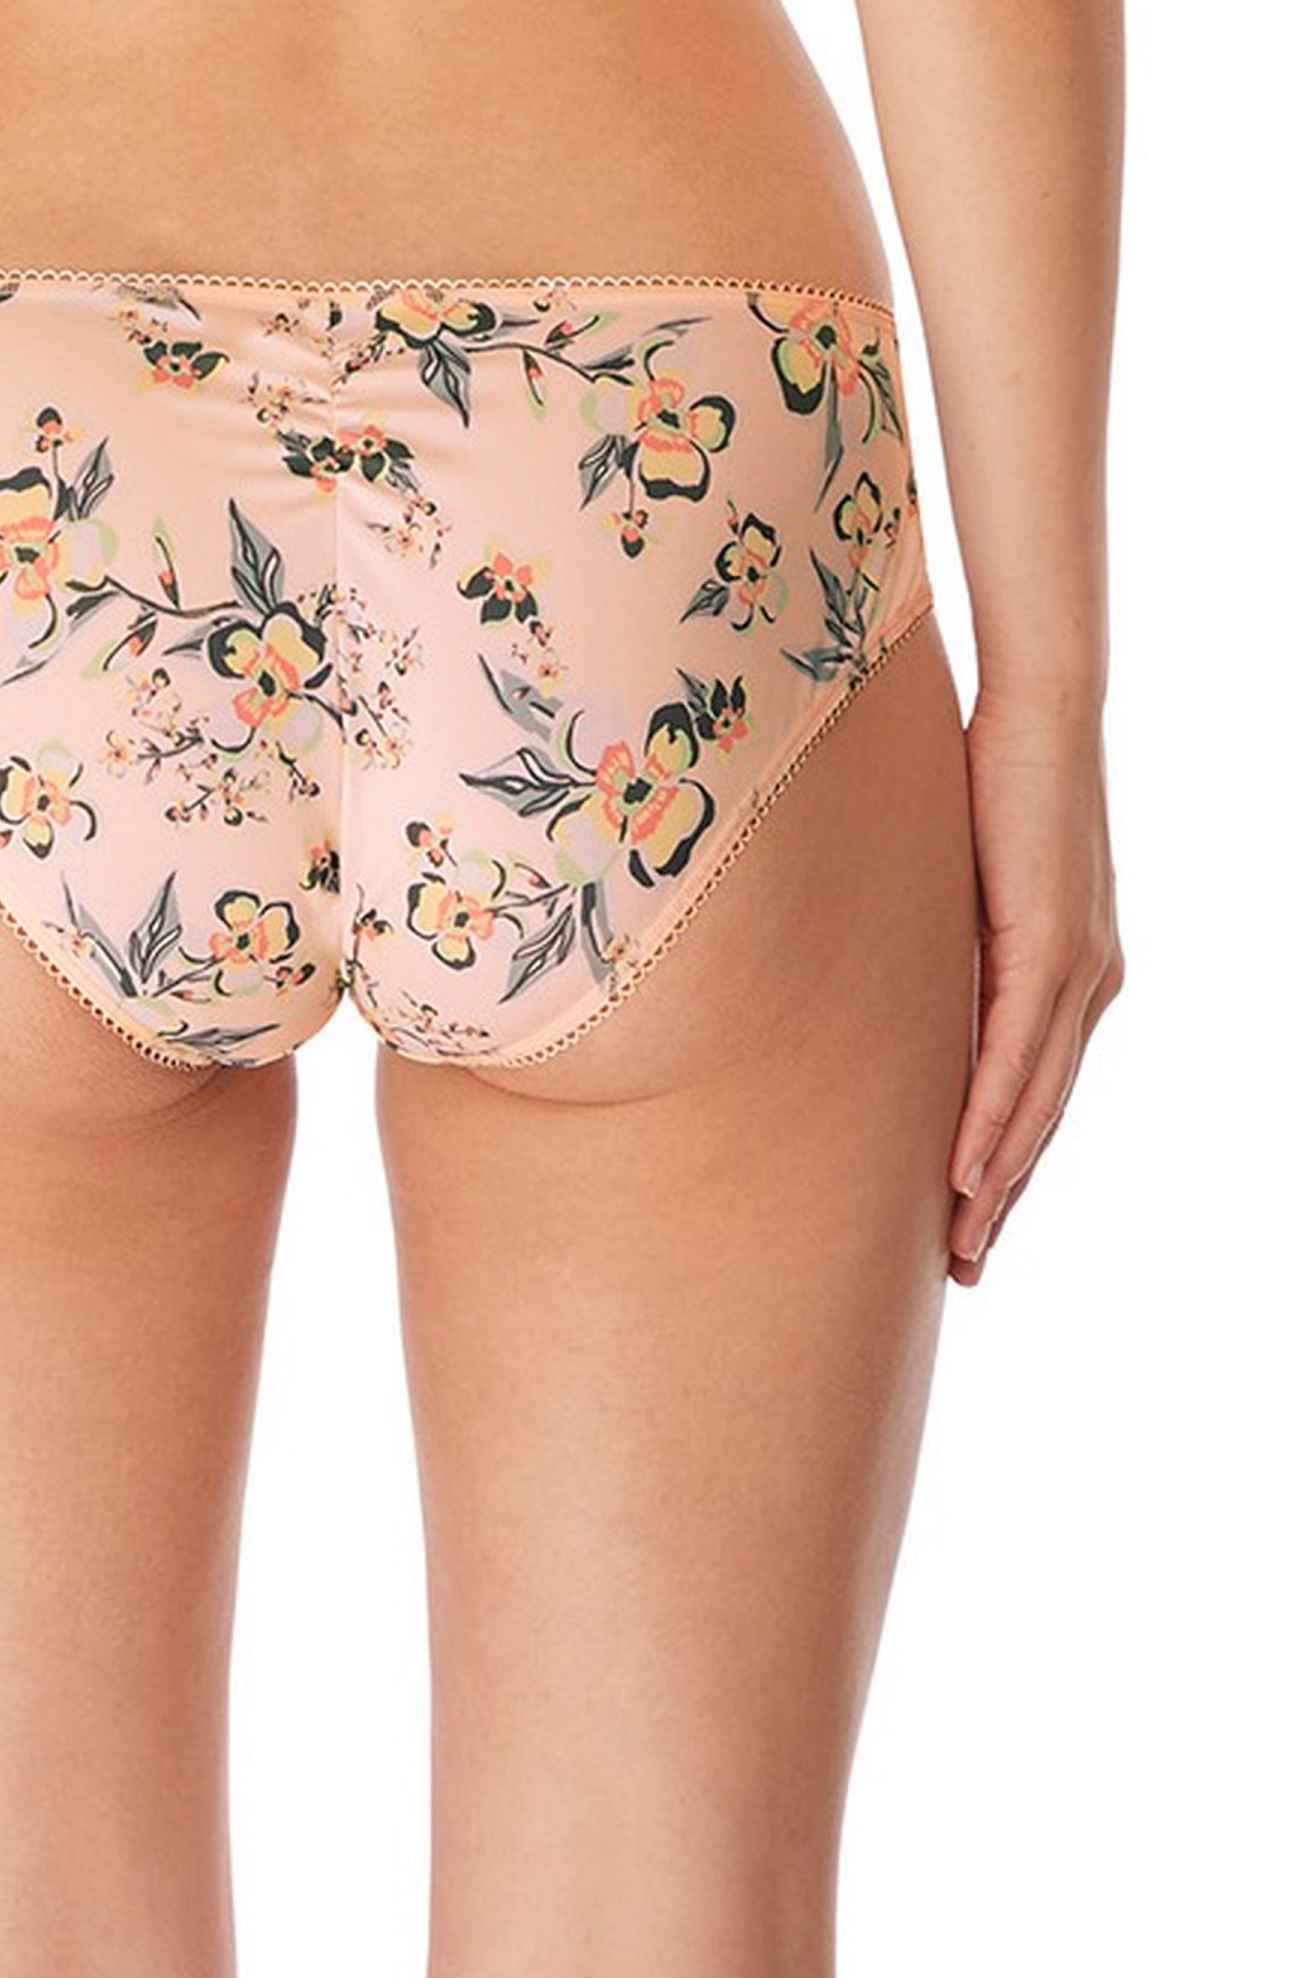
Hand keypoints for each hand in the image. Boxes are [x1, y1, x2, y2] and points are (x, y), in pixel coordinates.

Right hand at [948, 689, 1123, 1286]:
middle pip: (1042, 1118)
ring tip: (961, 1247)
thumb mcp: (962, 884)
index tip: (967, 1225)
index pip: (1037, 1091)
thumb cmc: (993, 776)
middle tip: (962, 1270)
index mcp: (1073, 971)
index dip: (1003, 1165)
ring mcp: (1079, 970)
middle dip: (1000, 1201)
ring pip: (1036, 1105)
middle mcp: (1090, 983)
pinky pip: (1019, 1058)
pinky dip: (993, 1122)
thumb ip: (948, 942)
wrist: (1042, 707)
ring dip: (996, 1185)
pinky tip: (966, 1174)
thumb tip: (887, 977)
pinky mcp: (1053, 948)